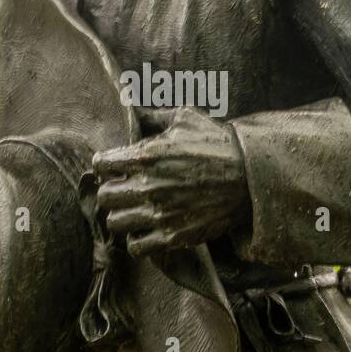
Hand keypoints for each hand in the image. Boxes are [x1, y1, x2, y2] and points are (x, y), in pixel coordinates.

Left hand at [94, 107, 250, 256]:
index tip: (114, 167)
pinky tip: (147, 229)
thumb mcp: (185, 118)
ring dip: (122, 216)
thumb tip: (129, 104)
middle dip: (111, 191)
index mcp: (146, 155)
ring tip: (134, 210)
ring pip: (116, 223)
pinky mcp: (173, 235)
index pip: (100, 164)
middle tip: (124, 189)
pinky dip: (137, 240)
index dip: (105, 164)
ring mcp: (160, 214)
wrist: (249, 177)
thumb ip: (152, 115)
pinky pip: (136, 247)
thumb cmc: (217, 144)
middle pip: (104, 197)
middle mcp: (148, 187)